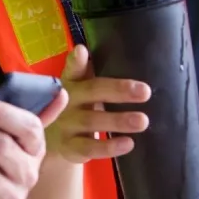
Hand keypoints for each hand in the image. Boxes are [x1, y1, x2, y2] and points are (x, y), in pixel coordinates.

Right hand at [48, 44, 150, 163]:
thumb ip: (96, 76)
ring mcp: (66, 124)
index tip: (82, 50)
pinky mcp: (69, 147)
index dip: (76, 60)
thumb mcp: (82, 89)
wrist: (54, 139)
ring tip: (143, 121)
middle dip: (118, 90)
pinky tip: (129, 143)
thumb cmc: (77, 106)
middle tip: (145, 91)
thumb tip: (134, 60)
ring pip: (92, 120)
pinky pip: (89, 148)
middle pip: (91, 91)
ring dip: (118, 120)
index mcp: (71, 81)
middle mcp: (66, 100)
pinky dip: (109, 146)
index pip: (73, 68)